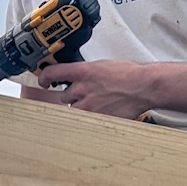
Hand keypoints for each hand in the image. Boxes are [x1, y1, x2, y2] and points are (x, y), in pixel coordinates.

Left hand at [35, 58, 157, 117]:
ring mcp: (88, 106)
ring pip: (74, 110)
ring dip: (81, 107)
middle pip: (64, 96)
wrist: (143, 86)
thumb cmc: (127, 74)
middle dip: (73, 96)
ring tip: (98, 102)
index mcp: (82, 71)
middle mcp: (81, 89)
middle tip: (88, 94)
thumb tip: (73, 77)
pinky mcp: (95, 118)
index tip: (43, 81)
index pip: (52, 74)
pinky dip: (91, 117)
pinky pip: (85, 119)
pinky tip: (103, 110)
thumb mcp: (101, 65)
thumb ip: (84, 72)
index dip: (44, 79)